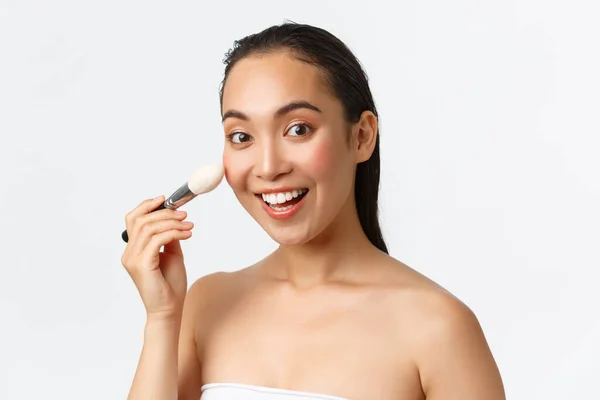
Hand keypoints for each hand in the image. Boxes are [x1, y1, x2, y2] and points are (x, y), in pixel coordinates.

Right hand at [120, 195, 193, 318]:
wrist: (169, 309)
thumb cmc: (170, 284)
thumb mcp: (172, 254)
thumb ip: (169, 236)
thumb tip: (174, 219)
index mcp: (133, 250)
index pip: (133, 219)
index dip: (147, 206)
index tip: (166, 200)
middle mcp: (129, 253)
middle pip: (141, 220)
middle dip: (165, 213)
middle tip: (184, 215)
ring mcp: (133, 259)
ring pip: (148, 228)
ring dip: (172, 222)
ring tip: (188, 225)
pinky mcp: (142, 265)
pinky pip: (156, 240)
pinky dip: (173, 233)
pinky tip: (187, 234)